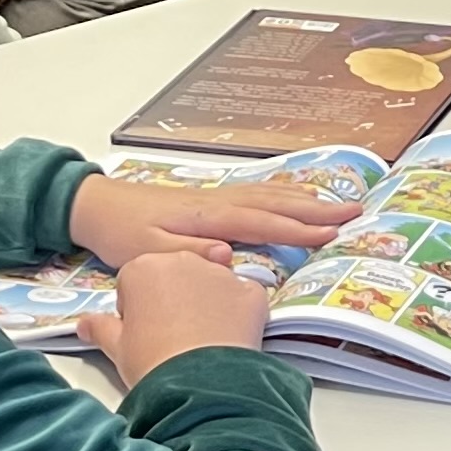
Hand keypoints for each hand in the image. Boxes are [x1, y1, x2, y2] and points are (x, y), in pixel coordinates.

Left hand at [70, 171, 360, 265]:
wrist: (95, 206)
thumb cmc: (120, 232)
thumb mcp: (146, 254)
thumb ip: (188, 256)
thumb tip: (228, 256)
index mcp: (206, 217)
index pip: (262, 222)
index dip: (298, 229)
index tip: (333, 235)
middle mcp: (217, 202)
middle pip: (276, 202)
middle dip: (316, 208)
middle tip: (355, 212)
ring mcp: (216, 197)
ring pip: (269, 194)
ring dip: (305, 197)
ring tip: (338, 202)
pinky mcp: (210, 200)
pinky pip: (258, 193)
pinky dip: (283, 193)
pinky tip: (294, 197)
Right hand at [77, 248, 273, 385]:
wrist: (200, 384)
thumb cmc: (151, 362)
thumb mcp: (117, 348)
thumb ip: (99, 329)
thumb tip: (83, 324)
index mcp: (143, 267)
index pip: (135, 281)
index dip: (136, 308)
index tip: (142, 332)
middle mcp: (183, 259)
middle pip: (175, 274)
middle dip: (172, 297)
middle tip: (170, 335)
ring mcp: (221, 273)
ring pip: (210, 282)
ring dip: (205, 302)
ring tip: (201, 340)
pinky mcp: (252, 292)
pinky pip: (243, 297)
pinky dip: (238, 313)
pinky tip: (228, 338)